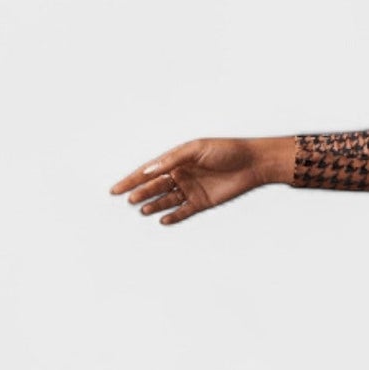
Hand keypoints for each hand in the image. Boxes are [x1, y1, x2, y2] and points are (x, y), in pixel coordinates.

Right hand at [108, 136, 280, 222]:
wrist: (252, 163)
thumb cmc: (226, 151)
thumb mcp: (196, 149)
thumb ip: (172, 159)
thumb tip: (150, 169)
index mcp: (176, 160)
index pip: (149, 171)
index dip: (131, 180)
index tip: (116, 189)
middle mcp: (181, 175)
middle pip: (155, 186)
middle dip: (141, 193)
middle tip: (130, 200)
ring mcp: (191, 189)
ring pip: (167, 200)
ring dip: (154, 205)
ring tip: (143, 210)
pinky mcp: (203, 202)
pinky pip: (184, 211)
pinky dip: (173, 216)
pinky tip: (163, 220)